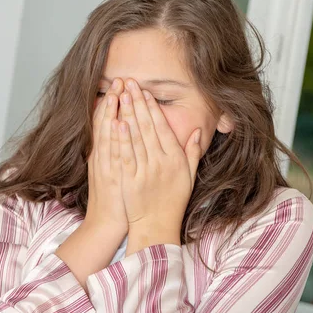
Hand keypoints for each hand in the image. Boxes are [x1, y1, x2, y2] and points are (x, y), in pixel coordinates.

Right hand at [86, 77, 126, 235]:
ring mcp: (104, 165)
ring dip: (112, 112)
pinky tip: (118, 122)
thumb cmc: (114, 197)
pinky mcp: (109, 177)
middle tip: (120, 80)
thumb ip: (116, 150)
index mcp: (102, 153)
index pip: (105, 122)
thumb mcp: (111, 170)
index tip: (119, 85)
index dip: (111, 102)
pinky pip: (112, 154)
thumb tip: (122, 129)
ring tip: (118, 92)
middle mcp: (100, 156)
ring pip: (106, 134)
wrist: (105, 223)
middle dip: (112, 100)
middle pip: (105, 123)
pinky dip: (114, 138)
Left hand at [117, 79, 202, 250]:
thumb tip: (196, 131)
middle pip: (147, 127)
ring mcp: (145, 171)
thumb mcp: (189, 178)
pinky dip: (121, 139)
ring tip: (120, 95)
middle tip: (129, 84)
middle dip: (137, 103)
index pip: (162, 128)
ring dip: (127, 114)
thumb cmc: (173, 202)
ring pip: (135, 138)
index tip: (144, 92)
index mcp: (175, 160)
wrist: (157, 228)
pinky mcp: (131, 180)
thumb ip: (192, 153)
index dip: (152, 108)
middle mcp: (161, 163)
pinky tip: (116, 123)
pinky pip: (125, 156)